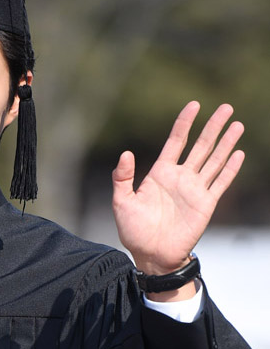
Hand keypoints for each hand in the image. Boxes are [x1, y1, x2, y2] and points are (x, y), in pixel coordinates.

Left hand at [112, 101, 244, 275]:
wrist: (151, 254)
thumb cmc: (133, 229)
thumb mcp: (121, 201)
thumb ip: (122, 177)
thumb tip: (126, 154)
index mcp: (160, 172)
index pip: (176, 141)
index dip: (185, 123)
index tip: (194, 105)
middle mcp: (180, 177)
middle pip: (201, 145)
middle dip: (213, 126)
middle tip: (226, 107)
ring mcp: (194, 190)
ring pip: (214, 160)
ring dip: (226, 143)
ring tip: (237, 125)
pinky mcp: (206, 204)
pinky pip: (221, 183)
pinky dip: (230, 169)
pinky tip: (238, 154)